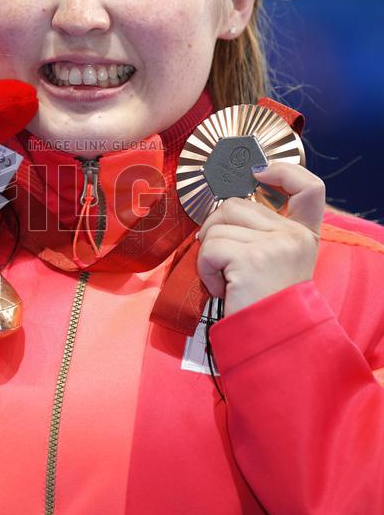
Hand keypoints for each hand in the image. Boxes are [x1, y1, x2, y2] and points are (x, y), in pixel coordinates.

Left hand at [195, 162, 324, 316]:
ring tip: (227, 282)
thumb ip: (262, 234)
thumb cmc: (266, 307)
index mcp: (305, 235)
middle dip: (216, 229)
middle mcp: (295, 236)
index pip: (309, 187)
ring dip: (209, 255)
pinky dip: (205, 270)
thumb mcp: (276, 264)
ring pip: (217, 225)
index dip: (284, 171)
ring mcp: (275, 245)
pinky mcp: (252, 259)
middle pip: (236, 204)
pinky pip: (209, 248)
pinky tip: (223, 290)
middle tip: (222, 262)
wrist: (273, 343)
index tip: (259, 173)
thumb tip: (222, 210)